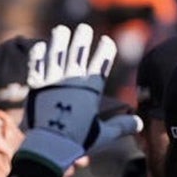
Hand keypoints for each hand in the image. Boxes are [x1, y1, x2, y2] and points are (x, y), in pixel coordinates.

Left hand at [24, 24, 140, 156]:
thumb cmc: (77, 141)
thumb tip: (139, 123)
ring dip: (60, 40)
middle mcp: (73, 80)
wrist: (50, 146)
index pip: (101, 64)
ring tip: (61, 30)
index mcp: (91, 89)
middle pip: (79, 52)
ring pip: (57, 54)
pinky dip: (38, 56)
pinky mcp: (36, 86)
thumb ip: (121, 126)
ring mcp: (54, 81)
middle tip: (84, 29)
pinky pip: (37, 66)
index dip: (105, 51)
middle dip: (82, 39)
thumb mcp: (103, 134)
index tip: (107, 41)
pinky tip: (39, 46)